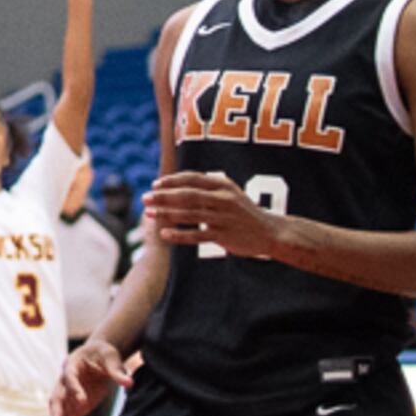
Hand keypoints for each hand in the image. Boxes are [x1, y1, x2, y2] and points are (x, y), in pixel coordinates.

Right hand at [51, 335, 132, 415]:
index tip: (82, 402)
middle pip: (58, 397)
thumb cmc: (104, 354)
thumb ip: (118, 371)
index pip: (70, 377)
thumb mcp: (112, 358)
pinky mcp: (72, 405)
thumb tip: (129, 383)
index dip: (74, 389)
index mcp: (72, 364)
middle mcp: (64, 380)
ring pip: (58, 411)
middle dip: (56, 415)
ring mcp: (66, 394)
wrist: (98, 355)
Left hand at [145, 170, 281, 259]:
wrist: (270, 232)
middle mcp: (222, 199)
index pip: (192, 178)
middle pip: (186, 196)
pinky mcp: (223, 236)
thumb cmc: (244, 211)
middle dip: (163, 196)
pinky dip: (179, 235)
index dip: (171, 181)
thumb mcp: (230, 192)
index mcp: (223, 185)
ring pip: (188, 215)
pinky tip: (164, 234)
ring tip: (149, 214)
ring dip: (166, 214)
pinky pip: (196, 235)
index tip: (155, 185)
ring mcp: (223, 218)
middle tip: (145, 198)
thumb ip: (208, 187)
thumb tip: (178, 184)